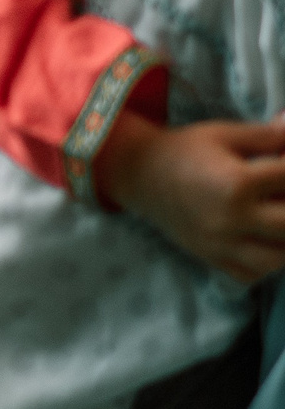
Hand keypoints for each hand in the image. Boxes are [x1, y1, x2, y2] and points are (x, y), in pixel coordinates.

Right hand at [97, 114, 284, 282]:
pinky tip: (265, 241)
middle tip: (280, 194)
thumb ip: (268, 136)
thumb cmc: (184, 150)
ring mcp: (220, 243)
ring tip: (278, 219)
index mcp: (236, 183)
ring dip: (284, 240)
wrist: (139, 175)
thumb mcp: (225, 134)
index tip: (283, 159)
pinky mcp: (211, 257)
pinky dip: (266, 263)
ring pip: (277, 259)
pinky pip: (251, 273)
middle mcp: (230, 218)